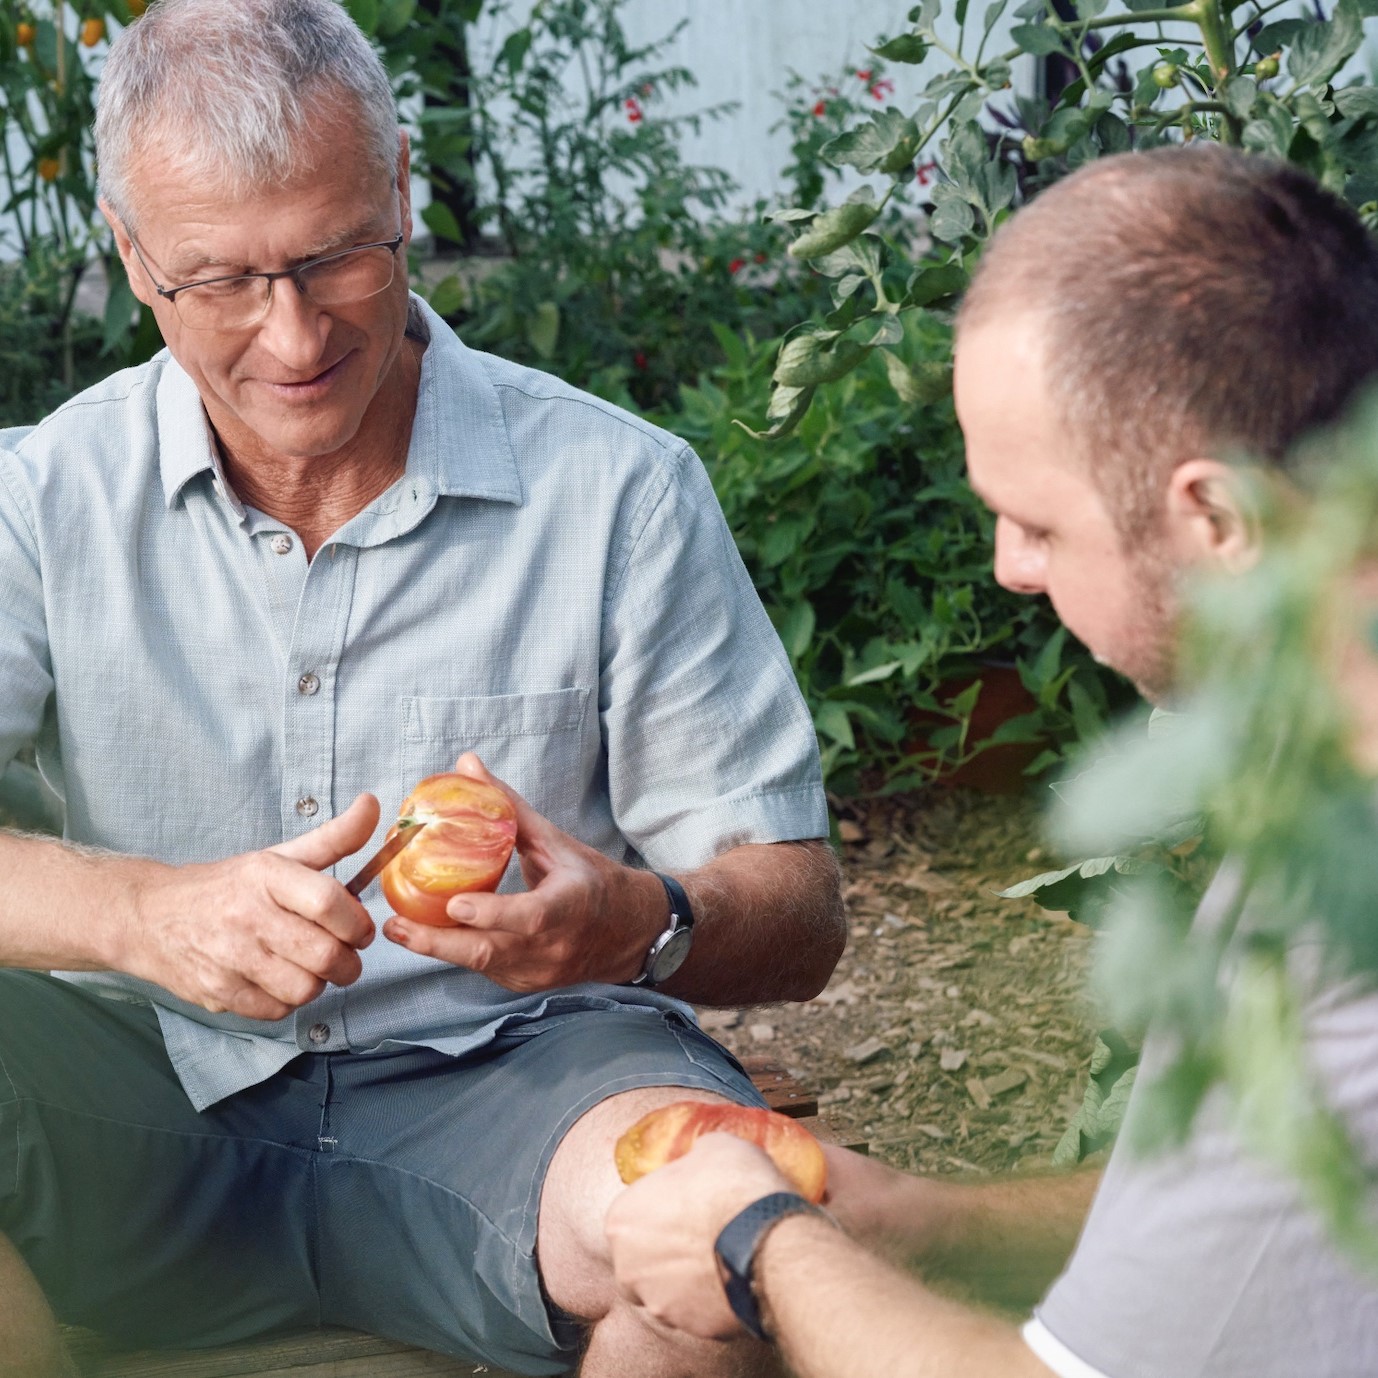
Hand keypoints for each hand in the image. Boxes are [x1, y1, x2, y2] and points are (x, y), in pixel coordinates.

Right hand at [117, 793, 379, 1019]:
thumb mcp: (279, 856)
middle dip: (347, 961)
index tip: (359, 928)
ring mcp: (229, 958)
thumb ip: (334, 837)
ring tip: (307, 967)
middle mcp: (247, 915)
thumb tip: (373, 805)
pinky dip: (287, 1001)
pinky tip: (278, 980)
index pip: (328, 902)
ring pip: (304, 988)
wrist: (148, 917)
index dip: (356, 922)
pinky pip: (276, 1010)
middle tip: (342, 954)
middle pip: (324, 955)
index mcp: (266, 876)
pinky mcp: (217, 992)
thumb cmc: (225, 887)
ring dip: (318, 983)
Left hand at [382, 752, 663, 990]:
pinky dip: (456, 952)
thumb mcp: (557, 842)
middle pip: (488, 952)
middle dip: (437, 943)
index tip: (454, 904)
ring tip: (398, 929)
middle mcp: (552, 947)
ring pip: (479, 964)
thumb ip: (509, 808)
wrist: (629, 933)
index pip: (529, 918)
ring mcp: (536, 972)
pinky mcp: (524, 983)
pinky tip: (427, 936)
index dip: (491, 914)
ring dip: (437, 949)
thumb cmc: (593, 881)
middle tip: (396, 926)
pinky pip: (483, 969)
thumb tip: (468, 765)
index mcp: (569, 907)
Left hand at [606, 1132, 792, 1339]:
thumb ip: (692, 1160)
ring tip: (724, 1254)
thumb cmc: (732, 1186)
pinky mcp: (694, 1330)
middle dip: (668, 1249)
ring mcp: (660, 1304)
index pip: (633, 1215)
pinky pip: (701, 1311)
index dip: (662, 1206)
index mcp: (622, 1221)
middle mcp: (629, 1269)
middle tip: (702, 1231)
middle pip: (644, 1258)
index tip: (686, 1202)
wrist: (769, 1240)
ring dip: (690, 1277)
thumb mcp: (711, 1146)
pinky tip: (737, 1276)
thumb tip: (699, 1161)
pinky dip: (715, 1298)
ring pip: (669, 1290)